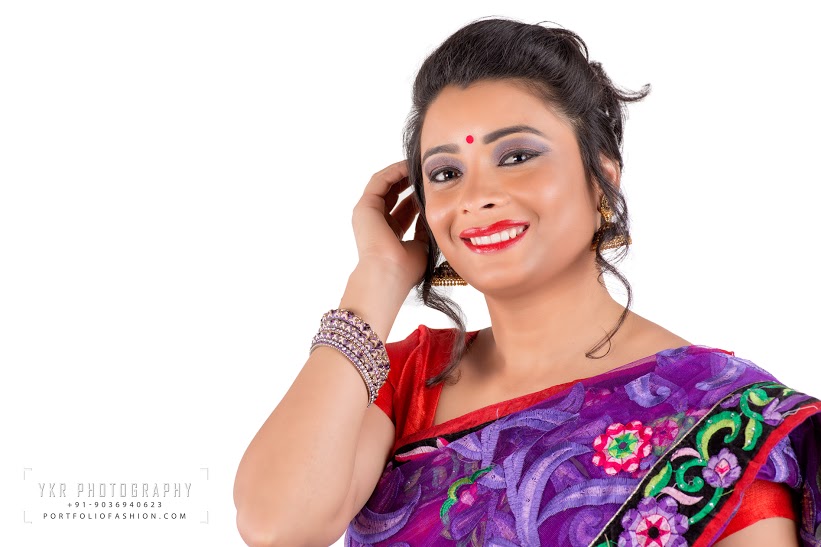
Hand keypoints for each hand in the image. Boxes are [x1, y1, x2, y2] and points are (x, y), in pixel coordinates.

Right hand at [351, 159, 429, 286]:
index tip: (432, 191)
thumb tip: (432, 212)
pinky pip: (380, 181)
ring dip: (402, 173)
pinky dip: (394, 172)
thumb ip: (425, 228)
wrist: (389, 273)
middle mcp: (375, 223)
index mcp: (388, 235)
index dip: (418, 199)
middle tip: (426, 174)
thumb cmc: (406, 268)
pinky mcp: (365, 206)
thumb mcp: (422, 245)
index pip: (404, 212)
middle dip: (410, 183)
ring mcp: (368, 213)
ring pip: (385, 185)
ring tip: (418, 165)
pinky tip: (409, 167)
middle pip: (393, 195)